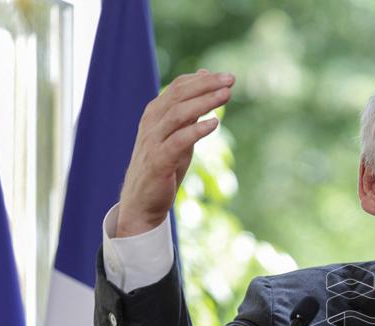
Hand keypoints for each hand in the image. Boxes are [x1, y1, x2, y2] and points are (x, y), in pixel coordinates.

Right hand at [116, 69, 234, 236]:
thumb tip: (205, 78)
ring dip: (204, 102)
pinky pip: (178, 141)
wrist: (142, 200)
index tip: (227, 76)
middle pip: (179, 95)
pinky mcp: (158, 160)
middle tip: (231, 80)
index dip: (203, 80)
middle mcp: (152, 123)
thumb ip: (190, 109)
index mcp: (156, 113)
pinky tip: (214, 123)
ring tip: (226, 95)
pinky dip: (196, 130)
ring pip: (178, 114)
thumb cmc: (163, 164)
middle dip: (206, 85)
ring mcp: (153, 141)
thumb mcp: (179, 133)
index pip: (179, 87)